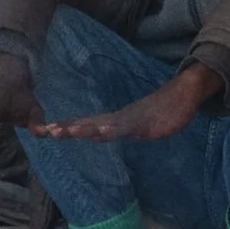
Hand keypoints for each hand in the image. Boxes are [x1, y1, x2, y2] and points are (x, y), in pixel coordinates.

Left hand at [30, 65, 220, 141]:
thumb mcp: (136, 125)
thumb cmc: (161, 111)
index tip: (46, 131)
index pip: (87, 124)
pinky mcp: (145, 124)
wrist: (183, 93)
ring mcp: (130, 120)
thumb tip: (101, 134)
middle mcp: (118, 118)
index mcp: (115, 120)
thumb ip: (119, 129)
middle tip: (46, 131)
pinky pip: (127, 128)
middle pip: (89, 124)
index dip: (68, 128)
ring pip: (103, 126)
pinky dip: (113, 130)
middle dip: (68, 129)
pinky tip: (102, 132)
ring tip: (66, 132)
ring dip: (84, 129)